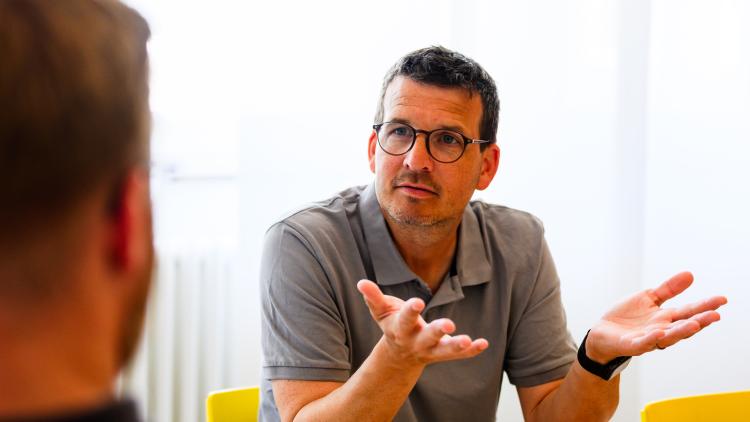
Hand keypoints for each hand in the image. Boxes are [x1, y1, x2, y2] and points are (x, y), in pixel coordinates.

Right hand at [357, 280, 487, 367]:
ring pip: (444, 350)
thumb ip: (373, 297)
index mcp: (400, 329)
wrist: (399, 356)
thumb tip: (361, 282)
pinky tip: (484, 343)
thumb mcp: (381, 312)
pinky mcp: (444, 353)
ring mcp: (431, 350)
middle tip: (448, 324)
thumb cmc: (392, 325)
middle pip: (427, 337)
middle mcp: (416, 342)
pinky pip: (460, 354)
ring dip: (456, 345)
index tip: (417, 302)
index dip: (410, 311)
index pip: (405, 319)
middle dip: (437, 331)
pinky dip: (471, 351)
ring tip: (467, 340)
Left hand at [586, 272, 727, 362]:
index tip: (721, 300)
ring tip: (694, 324)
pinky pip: (643, 343)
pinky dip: (651, 339)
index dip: (705, 306)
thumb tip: (689, 274)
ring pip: (668, 337)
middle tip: (715, 315)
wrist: (602, 332)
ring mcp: (648, 339)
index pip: (689, 311)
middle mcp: (662, 330)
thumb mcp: (649, 298)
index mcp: (666, 318)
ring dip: (681, 331)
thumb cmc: (627, 316)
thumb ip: (668, 289)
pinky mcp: (632, 345)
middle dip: (699, 321)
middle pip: (683, 326)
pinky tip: (659, 333)